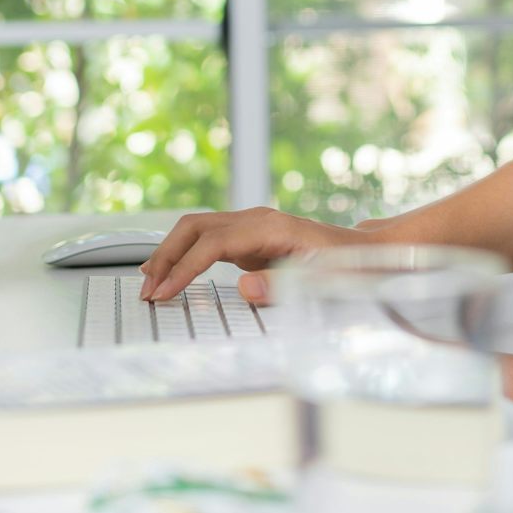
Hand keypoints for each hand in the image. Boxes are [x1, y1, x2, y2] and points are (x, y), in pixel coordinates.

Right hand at [138, 207, 358, 301]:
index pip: (212, 243)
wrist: (365, 251)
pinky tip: (170, 273)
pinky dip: (184, 255)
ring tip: (149, 283)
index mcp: (270, 227)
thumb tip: (243, 287)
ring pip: (195, 229)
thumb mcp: (323, 280)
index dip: (184, 268)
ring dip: (169, 253)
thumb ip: (284, 285)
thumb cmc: (348, 265)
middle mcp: (255, 219)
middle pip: (194, 227)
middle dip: (166, 256)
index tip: (164, 292)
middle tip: (148, 291)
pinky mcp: (248, 238)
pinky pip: (206, 240)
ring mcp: (249, 226)